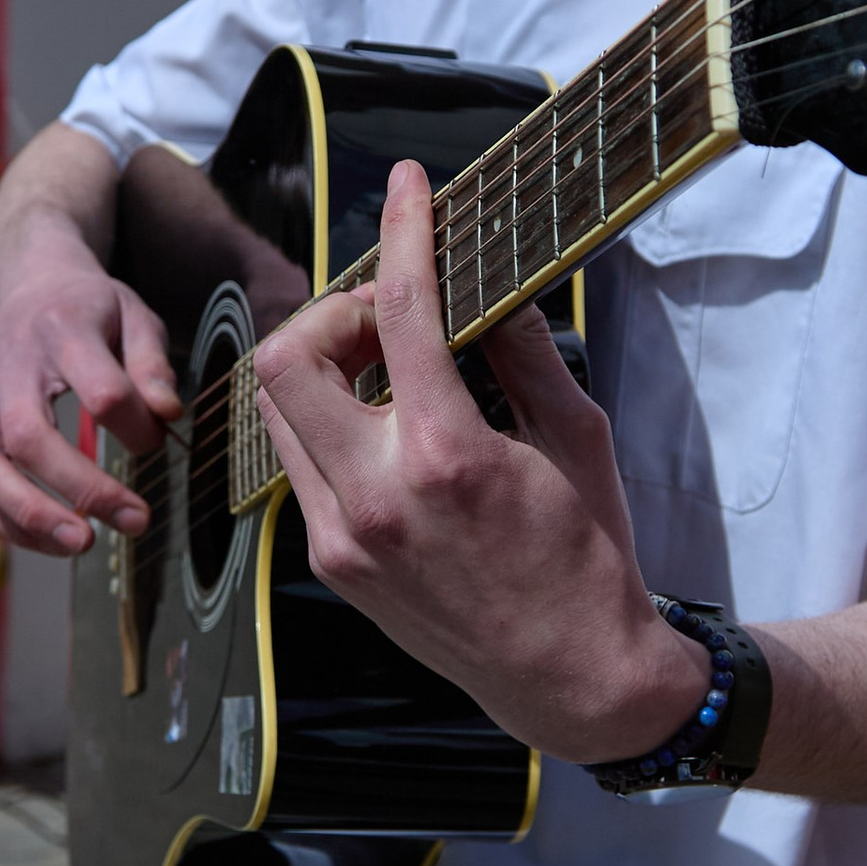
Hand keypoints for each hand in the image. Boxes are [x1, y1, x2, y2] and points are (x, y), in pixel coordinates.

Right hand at [0, 220, 181, 556]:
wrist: (27, 285)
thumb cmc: (89, 308)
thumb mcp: (134, 315)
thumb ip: (153, 364)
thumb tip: (167, 416)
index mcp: (61, 332)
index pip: (100, 390)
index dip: (135, 426)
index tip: (158, 441)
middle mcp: (10, 367)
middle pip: (29, 436)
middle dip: (81, 488)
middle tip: (136, 520)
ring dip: (30, 514)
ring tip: (82, 543)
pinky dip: (7, 522)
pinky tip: (51, 541)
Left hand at [251, 162, 709, 762]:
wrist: (571, 678)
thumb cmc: (589, 557)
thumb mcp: (577, 439)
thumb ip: (522, 352)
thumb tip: (487, 284)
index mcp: (446, 456)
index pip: (402, 313)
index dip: (403, 231)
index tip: (408, 186)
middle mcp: (376, 496)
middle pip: (287, 356)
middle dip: (332, 312)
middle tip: (390, 315)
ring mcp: (341, 536)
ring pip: (276, 409)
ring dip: (321, 366)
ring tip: (387, 365)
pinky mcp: (331, 564)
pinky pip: (299, 464)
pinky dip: (330, 424)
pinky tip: (387, 427)